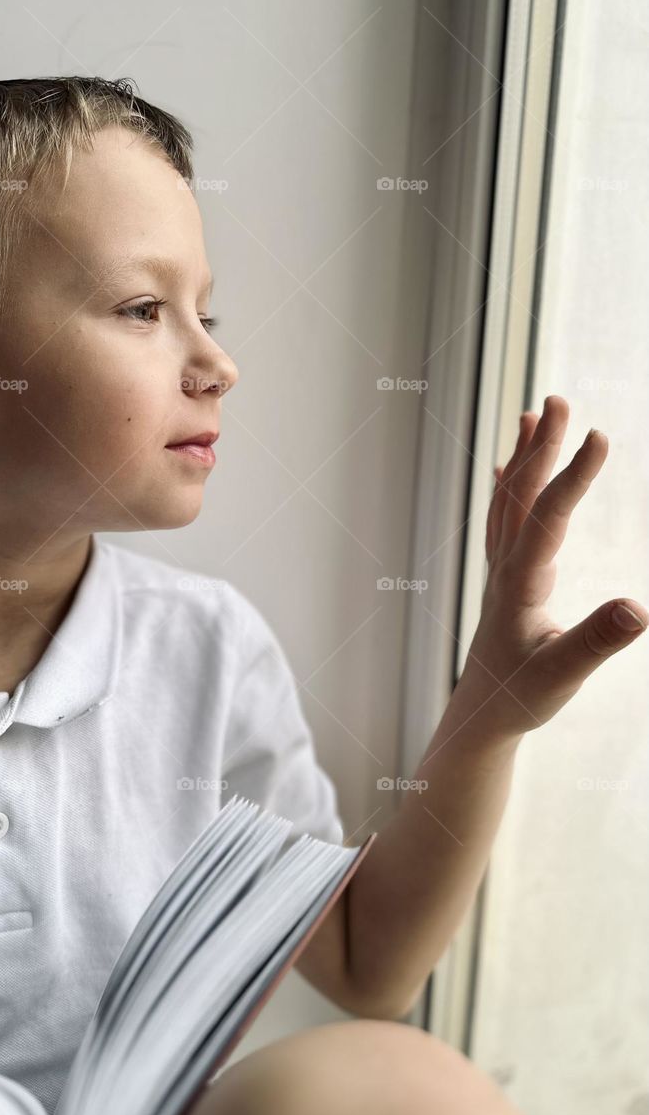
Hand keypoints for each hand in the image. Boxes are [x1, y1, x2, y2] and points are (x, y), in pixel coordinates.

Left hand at [453, 394, 646, 740]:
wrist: (481, 716)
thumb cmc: (522, 697)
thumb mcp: (564, 674)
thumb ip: (597, 641)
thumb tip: (639, 607)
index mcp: (520, 584)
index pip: (548, 518)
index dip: (573, 476)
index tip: (600, 436)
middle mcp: (504, 567)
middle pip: (520, 495)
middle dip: (541, 445)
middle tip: (558, 398)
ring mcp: (500, 569)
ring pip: (507, 500)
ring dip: (522, 456)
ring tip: (532, 414)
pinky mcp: (503, 577)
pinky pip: (501, 518)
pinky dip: (507, 485)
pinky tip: (506, 468)